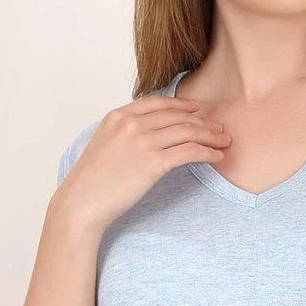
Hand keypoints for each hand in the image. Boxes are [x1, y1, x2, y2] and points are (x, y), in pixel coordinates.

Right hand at [53, 93, 231, 234]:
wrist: (82, 203)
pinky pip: (189, 151)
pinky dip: (207, 152)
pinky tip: (217, 156)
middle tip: (220, 128)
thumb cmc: (91, 183)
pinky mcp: (153, 162)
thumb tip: (149, 136)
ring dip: (211, 135)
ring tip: (224, 142)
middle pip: (177, 116)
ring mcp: (142, 141)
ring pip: (188, 131)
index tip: (199, 109)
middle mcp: (131, 124)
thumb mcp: (104, 145)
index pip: (158, 103)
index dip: (183, 104)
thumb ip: (125, 134)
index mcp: (118, 116)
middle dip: (203, 121)